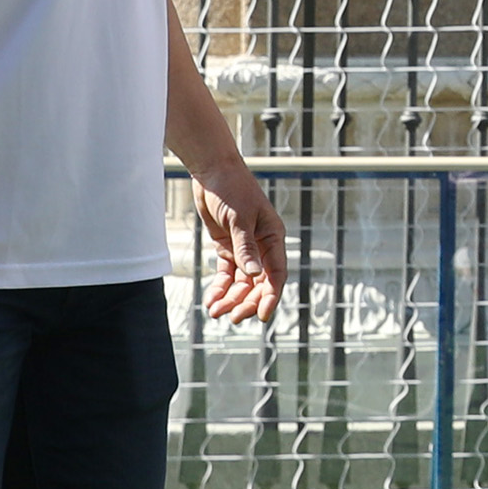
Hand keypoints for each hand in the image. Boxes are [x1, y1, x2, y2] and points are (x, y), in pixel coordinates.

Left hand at [194, 161, 291, 326]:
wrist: (212, 170)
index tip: (262, 316)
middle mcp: (261, 246)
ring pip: (241, 281)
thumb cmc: (232, 188)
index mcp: (272, 237)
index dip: (271, 296)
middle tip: (232, 318)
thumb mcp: (239, 218)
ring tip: (215, 312)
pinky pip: (226, 273)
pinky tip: (212, 299)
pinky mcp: (227, 246)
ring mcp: (244, 247)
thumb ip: (245, 247)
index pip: (276, 274)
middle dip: (246, 302)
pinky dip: (220, 287)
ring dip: (231, 298)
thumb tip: (254, 274)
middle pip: (258, 283)